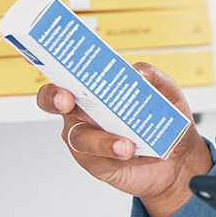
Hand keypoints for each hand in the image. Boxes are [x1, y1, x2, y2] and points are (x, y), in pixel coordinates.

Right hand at [35, 62, 212, 216]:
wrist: (178, 160)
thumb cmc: (165, 121)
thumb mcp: (167, 92)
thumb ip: (151, 76)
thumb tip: (136, 72)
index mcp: (95, 86)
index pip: (65, 70)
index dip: (45, 60)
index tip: (37, 54)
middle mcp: (84, 110)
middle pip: (54, 101)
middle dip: (55, 97)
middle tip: (67, 99)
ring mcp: (87, 137)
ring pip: (80, 136)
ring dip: (101, 140)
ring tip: (127, 145)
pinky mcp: (94, 162)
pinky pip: (96, 158)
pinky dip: (115, 154)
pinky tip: (132, 152)